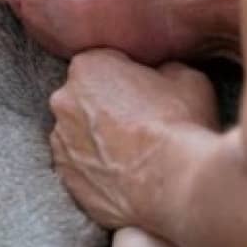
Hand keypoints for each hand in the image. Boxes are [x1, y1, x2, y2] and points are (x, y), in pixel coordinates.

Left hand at [49, 49, 218, 229]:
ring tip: (134, 154)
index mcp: (87, 67)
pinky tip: (124, 176)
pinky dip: (96, 170)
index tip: (145, 92)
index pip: (103, 62)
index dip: (128, 76)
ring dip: (98, 140)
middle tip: (139, 123)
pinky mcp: (66, 178)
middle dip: (106, 107)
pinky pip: (79, 168)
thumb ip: (163, 69)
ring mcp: (60, 143)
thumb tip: (161, 76)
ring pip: (78, 134)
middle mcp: (63, 101)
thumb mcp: (187, 78)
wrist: (172, 184)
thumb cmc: (178, 126)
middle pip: (83, 98)